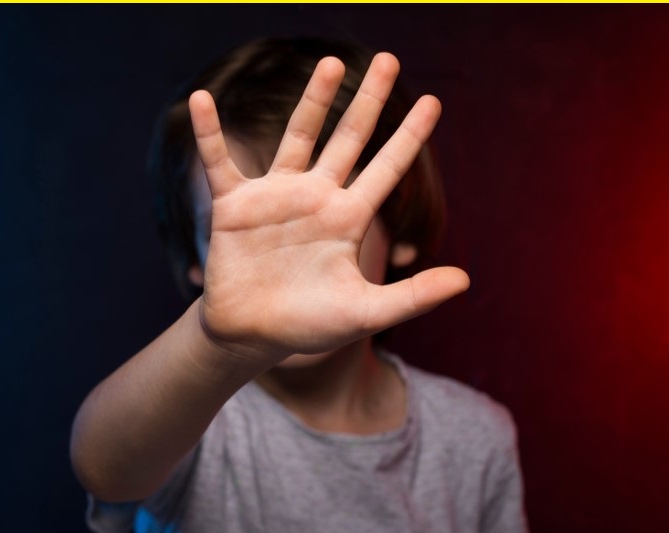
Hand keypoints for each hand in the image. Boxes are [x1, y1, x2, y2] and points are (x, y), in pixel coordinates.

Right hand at [188, 53, 469, 360]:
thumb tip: (466, 281)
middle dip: (369, 101)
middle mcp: (317, 197)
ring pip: (298, 137)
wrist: (252, 337)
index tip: (434, 101)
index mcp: (348, 218)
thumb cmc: (309, 325)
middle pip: (348, 139)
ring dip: (313, 100)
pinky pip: (220, 162)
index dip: (409, 136)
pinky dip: (210, 134)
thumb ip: (413, 296)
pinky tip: (202, 99)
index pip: (387, 169)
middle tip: (389, 60)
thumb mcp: (364, 312)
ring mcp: (276, 196)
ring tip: (332, 64)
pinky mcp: (235, 206)